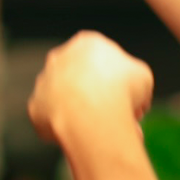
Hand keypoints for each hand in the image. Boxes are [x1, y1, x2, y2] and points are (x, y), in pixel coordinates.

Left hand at [28, 31, 153, 142]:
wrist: (92, 114)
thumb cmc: (121, 91)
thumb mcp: (143, 77)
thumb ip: (132, 79)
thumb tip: (132, 95)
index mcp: (87, 43)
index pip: (103, 60)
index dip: (119, 80)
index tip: (129, 98)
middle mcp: (60, 57)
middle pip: (81, 78)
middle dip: (95, 95)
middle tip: (114, 115)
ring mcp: (44, 82)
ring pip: (65, 99)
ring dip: (80, 112)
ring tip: (100, 130)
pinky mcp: (35, 107)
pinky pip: (53, 119)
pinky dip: (67, 128)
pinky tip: (82, 137)